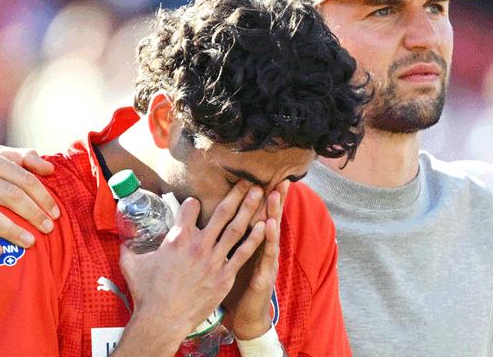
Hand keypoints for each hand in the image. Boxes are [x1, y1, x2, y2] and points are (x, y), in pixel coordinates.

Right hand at [0, 146, 57, 255]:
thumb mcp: (0, 156)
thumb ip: (26, 158)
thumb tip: (51, 169)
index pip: (25, 179)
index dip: (43, 197)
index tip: (56, 213)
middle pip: (11, 196)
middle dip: (33, 214)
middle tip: (49, 229)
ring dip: (11, 231)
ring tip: (30, 243)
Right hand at [118, 181, 266, 350]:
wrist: (162, 320)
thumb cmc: (147, 293)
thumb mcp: (131, 265)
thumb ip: (128, 249)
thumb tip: (122, 241)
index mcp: (177, 237)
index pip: (190, 207)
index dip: (192, 203)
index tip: (196, 203)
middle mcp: (198, 244)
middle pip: (221, 211)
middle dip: (236, 193)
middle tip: (247, 180)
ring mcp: (213, 260)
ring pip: (236, 227)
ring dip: (249, 208)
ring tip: (259, 193)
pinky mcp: (224, 276)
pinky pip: (243, 253)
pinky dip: (255, 238)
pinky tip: (265, 225)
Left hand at [223, 180, 288, 339]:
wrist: (247, 316)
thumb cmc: (238, 284)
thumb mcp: (233, 257)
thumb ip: (229, 238)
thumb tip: (216, 218)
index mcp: (253, 244)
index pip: (258, 215)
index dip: (263, 196)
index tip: (264, 175)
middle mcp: (263, 250)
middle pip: (269, 220)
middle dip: (274, 199)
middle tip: (277, 179)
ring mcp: (266, 264)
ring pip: (270, 236)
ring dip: (273, 215)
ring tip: (274, 197)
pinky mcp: (263, 279)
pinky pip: (265, 259)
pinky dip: (267, 243)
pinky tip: (268, 229)